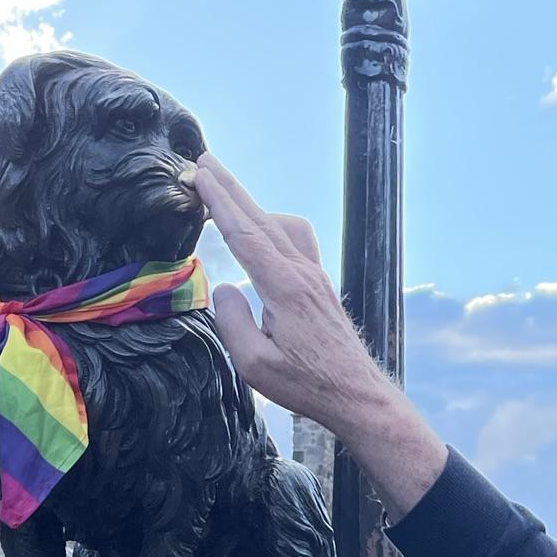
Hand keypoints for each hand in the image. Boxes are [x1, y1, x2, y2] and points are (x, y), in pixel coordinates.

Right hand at [195, 155, 447, 518]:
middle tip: (205, 161)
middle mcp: (302, 273)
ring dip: (253, 206)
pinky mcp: (321, 287)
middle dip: (231, 189)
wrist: (356, 395)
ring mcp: (316, 277)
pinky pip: (296, 241)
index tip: (200, 174)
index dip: (220, 201)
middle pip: (262, 218)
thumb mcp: (254, 364)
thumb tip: (224, 287)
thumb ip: (232, 322)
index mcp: (283, 287)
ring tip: (225, 194)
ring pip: (284, 226)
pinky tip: (262, 233)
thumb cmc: (306, 385)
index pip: (245, 232)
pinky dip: (273, 225)